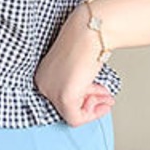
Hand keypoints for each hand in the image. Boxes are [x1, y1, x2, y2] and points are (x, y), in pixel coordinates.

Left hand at [34, 3, 115, 126]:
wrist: (91, 30)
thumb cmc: (86, 40)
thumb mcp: (77, 65)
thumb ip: (78, 82)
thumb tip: (87, 97)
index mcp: (44, 74)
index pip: (61, 97)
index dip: (84, 96)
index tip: (98, 93)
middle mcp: (43, 83)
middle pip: (66, 107)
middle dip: (91, 102)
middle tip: (106, 97)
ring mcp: (51, 91)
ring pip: (71, 114)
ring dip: (94, 107)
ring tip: (107, 97)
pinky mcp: (63, 97)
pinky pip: (76, 119)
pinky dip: (93, 114)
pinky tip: (104, 102)